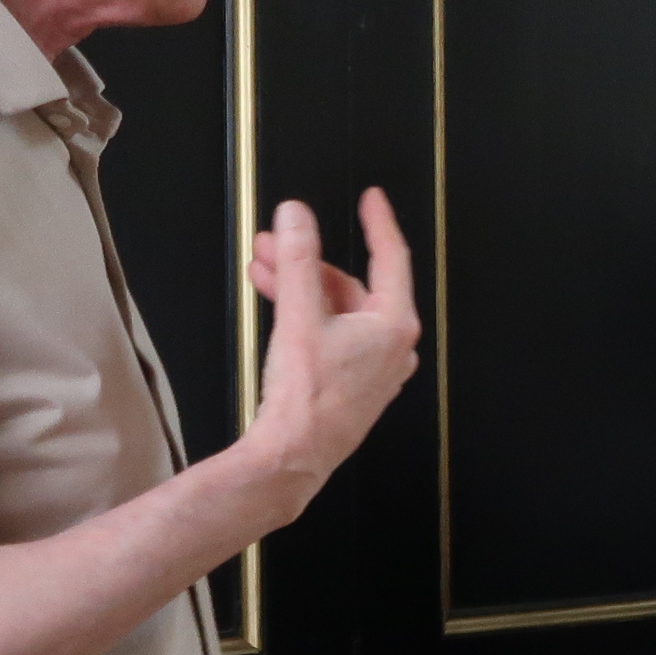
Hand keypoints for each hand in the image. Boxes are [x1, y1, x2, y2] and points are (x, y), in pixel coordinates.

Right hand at [246, 189, 420, 486]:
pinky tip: (277, 305)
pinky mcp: (354, 384)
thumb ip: (297, 259)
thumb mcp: (299, 315)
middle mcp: (392, 346)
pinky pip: (334, 335)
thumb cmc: (306, 398)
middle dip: (307, 262)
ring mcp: (375, 368)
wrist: (293, 456)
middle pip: (351, 285)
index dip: (378, 222)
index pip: (391, 257)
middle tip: (272, 243)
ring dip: (300, 287)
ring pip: (338, 310)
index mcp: (394, 325)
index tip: (371, 198)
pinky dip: (307, 315)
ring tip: (261, 271)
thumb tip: (297, 216)